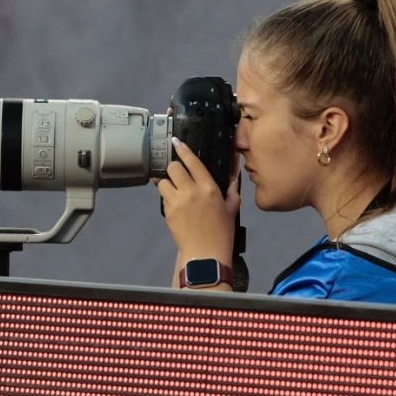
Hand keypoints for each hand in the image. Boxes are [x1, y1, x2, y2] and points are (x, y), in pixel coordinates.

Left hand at [155, 138, 240, 263]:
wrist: (205, 253)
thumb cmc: (222, 232)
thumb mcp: (232, 209)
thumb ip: (232, 192)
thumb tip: (233, 180)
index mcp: (209, 187)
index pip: (192, 162)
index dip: (182, 150)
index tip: (176, 142)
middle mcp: (191, 191)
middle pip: (173, 168)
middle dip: (173, 168)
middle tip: (177, 175)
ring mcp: (177, 201)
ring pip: (163, 181)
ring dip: (167, 183)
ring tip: (173, 190)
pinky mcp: (167, 211)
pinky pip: (163, 197)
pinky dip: (166, 197)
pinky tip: (173, 203)